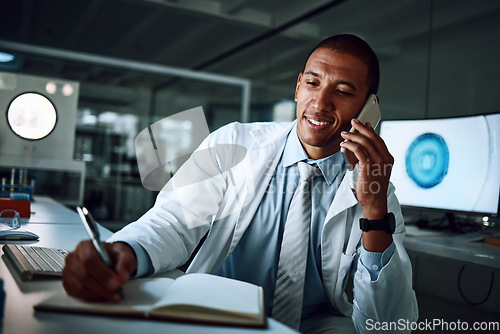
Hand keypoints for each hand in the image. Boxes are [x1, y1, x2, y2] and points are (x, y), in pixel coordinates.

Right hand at [62, 241, 136, 301]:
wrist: (109, 260)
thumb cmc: (113, 256)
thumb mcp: (124, 254)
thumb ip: (125, 262)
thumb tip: (122, 275)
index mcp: (85, 246)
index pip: (89, 259)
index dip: (103, 273)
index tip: (116, 282)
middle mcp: (73, 257)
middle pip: (83, 275)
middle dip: (101, 286)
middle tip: (116, 290)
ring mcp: (68, 271)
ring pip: (79, 287)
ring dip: (98, 294)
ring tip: (113, 295)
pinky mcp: (68, 284)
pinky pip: (77, 294)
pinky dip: (92, 297)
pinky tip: (103, 296)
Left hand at [340, 119, 393, 251]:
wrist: (374, 202)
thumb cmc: (373, 187)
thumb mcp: (375, 170)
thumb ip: (372, 157)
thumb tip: (363, 145)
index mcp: (388, 158)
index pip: (378, 139)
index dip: (370, 130)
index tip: (363, 124)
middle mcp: (385, 158)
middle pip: (372, 137)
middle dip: (361, 128)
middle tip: (353, 122)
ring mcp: (377, 162)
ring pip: (364, 142)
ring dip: (353, 136)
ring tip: (344, 134)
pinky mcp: (368, 166)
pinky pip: (358, 151)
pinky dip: (350, 145)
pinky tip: (344, 144)